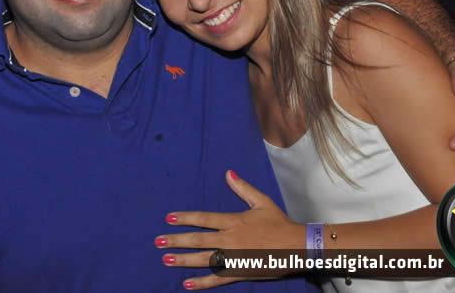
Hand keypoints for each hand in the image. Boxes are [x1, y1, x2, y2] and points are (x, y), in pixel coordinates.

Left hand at [154, 170, 302, 289]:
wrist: (295, 247)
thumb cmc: (279, 223)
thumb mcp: (262, 201)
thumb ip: (243, 188)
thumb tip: (228, 172)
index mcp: (234, 221)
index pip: (204, 218)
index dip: (185, 218)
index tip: (168, 218)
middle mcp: (230, 239)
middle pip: (198, 239)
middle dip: (176, 240)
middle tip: (158, 241)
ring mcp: (233, 257)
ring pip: (203, 258)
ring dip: (183, 260)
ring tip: (166, 259)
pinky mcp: (238, 272)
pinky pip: (216, 278)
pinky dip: (201, 282)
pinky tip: (187, 284)